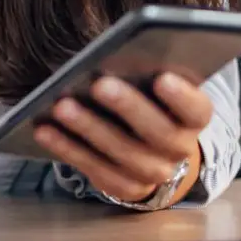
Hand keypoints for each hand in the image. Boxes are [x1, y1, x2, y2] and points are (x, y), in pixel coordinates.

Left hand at [33, 73, 210, 204]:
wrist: (150, 147)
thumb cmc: (146, 98)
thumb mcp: (152, 83)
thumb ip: (144, 71)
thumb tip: (114, 53)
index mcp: (192, 117)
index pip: (197, 110)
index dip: (182, 97)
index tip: (161, 77)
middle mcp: (179, 149)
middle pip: (158, 133)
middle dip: (128, 107)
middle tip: (100, 84)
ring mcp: (153, 173)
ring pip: (123, 154)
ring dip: (90, 128)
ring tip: (61, 105)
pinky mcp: (124, 187)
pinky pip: (94, 169)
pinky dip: (67, 148)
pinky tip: (44, 128)